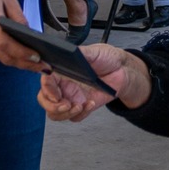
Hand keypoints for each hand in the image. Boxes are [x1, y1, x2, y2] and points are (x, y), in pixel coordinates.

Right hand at [0, 0, 37, 68]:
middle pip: (4, 55)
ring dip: (21, 64)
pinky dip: (14, 58)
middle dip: (25, 64)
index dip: (21, 52)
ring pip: (2, 58)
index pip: (4, 42)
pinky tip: (26, 59)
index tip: (37, 57)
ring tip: (39, 66)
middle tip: (44, 67)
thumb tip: (31, 36)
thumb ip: (19, 18)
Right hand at [36, 43, 152, 120]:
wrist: (123, 70)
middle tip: (65, 105)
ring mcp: (72, 97)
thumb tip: (67, 52)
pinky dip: (81, 114)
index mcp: (61, 71)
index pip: (45, 81)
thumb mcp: (94, 51)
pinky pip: (75, 117)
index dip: (46, 89)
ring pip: (56, 113)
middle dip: (52, 106)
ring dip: (65, 113)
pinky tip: (90, 103)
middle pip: (45, 101)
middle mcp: (63, 86)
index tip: (55, 94)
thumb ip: (79, 53)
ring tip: (78, 106)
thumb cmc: (107, 58)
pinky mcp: (82, 107)